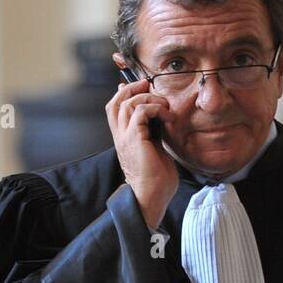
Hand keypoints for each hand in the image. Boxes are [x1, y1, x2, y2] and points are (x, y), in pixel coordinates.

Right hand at [106, 73, 178, 229]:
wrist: (152, 196)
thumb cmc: (156, 179)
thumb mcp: (154, 148)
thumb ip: (153, 132)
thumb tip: (159, 118)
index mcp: (123, 138)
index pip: (115, 108)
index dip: (124, 92)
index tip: (142, 86)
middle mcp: (120, 136)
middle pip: (115, 101)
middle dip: (132, 88)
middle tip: (149, 85)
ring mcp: (125, 137)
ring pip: (127, 103)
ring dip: (149, 98)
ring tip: (165, 106)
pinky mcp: (134, 139)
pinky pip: (140, 111)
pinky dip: (156, 108)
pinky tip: (168, 117)